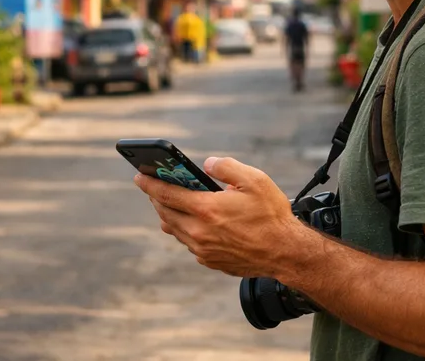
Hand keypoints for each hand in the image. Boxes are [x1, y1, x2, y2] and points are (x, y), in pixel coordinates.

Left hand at [133, 157, 302, 276]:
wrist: (285, 252)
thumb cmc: (271, 215)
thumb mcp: (254, 179)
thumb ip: (226, 166)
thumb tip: (206, 164)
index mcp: (206, 209)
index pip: (166, 194)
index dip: (149, 183)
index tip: (138, 175)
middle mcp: (199, 232)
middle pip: (166, 213)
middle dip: (157, 198)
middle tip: (154, 187)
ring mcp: (203, 249)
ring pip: (175, 230)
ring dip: (169, 215)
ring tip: (168, 204)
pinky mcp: (210, 261)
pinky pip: (189, 243)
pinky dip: (185, 231)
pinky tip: (192, 224)